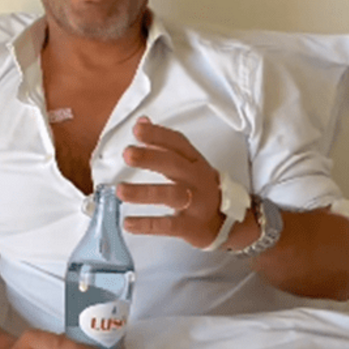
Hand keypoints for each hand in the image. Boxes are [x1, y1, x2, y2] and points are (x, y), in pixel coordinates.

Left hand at [118, 116, 224, 248]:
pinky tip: (128, 223)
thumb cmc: (202, 189)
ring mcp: (196, 203)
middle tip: (127, 154)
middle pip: (174, 165)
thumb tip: (142, 122)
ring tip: (120, 190)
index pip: (178, 143)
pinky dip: (147, 224)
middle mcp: (196, 179)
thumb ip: (163, 144)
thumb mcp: (188, 164)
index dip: (158, 135)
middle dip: (150, 158)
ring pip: (170, 195)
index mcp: (195, 162)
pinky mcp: (191, 226)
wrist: (228, 222)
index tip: (138, 129)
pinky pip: (168, 225)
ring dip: (144, 192)